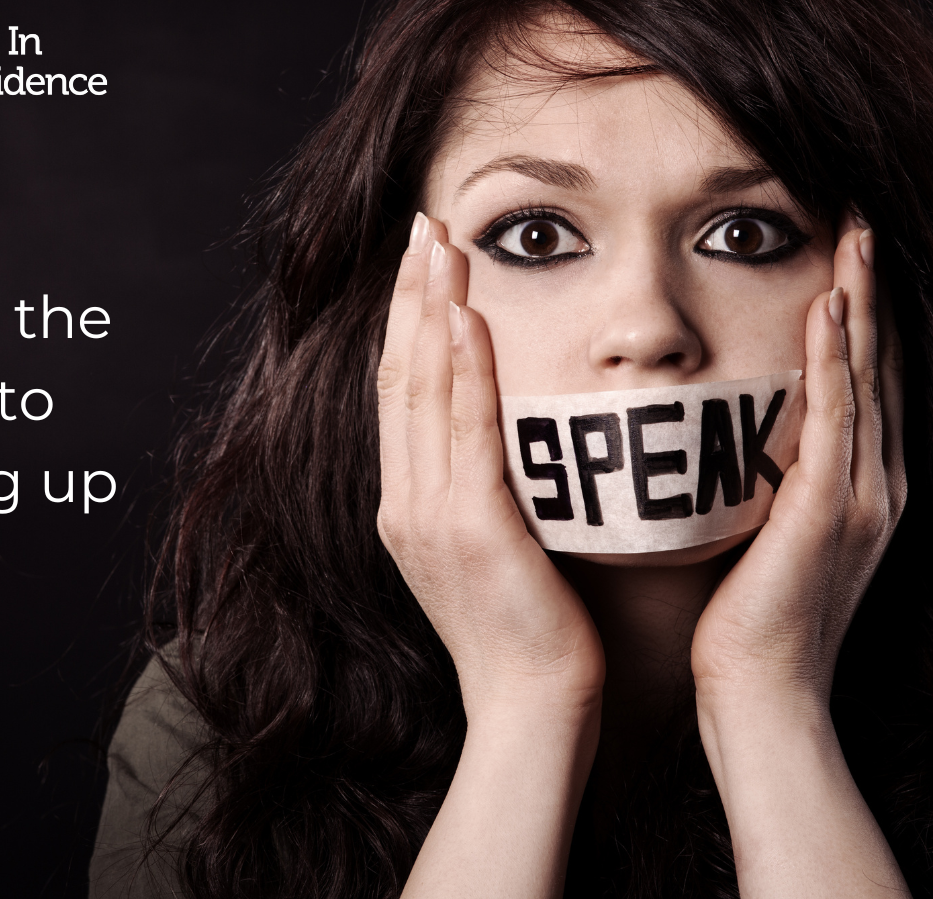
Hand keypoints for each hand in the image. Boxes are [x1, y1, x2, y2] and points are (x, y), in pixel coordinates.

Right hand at [376, 213, 605, 721]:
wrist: (533, 707)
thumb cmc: (527, 634)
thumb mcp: (489, 553)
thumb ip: (481, 492)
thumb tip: (499, 440)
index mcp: (407, 507)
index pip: (399, 395)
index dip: (405, 323)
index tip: (420, 264)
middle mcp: (405, 503)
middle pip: (399, 376)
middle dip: (409, 295)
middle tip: (422, 225)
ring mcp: (430, 513)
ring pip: (423, 389)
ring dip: (430, 308)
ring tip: (440, 243)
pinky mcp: (471, 525)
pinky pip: (466, 430)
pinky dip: (464, 368)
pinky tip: (467, 315)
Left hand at [692, 210, 906, 709]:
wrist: (761, 688)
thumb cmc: (750, 617)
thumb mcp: (766, 533)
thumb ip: (766, 481)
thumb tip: (730, 434)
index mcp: (860, 487)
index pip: (865, 381)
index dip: (863, 316)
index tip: (848, 256)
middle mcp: (875, 483)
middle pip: (878, 365)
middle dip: (873, 291)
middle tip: (863, 221)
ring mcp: (861, 495)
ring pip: (865, 377)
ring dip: (862, 303)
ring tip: (855, 237)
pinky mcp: (830, 511)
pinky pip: (836, 418)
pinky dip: (834, 360)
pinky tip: (829, 309)